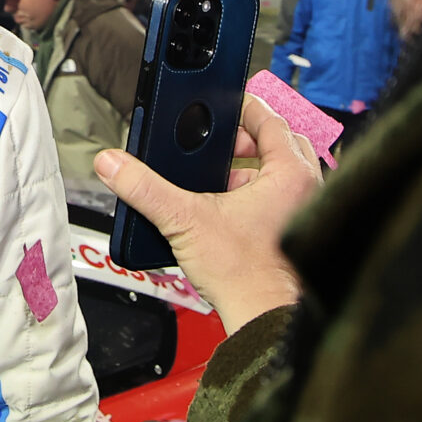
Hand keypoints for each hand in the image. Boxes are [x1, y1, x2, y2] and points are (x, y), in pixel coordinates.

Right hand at [93, 92, 320, 332]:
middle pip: (278, 145)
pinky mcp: (296, 234)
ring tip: (217, 180)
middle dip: (245, 142)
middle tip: (217, 145)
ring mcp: (305, 212)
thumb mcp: (184, 221)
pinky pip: (279, 200)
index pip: (271, 120)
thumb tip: (114, 164)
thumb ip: (144, 189)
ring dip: (249, 171)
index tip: (226, 103)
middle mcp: (307, 189)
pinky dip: (255, 197)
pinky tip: (227, 211)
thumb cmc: (246, 276)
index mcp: (290, 173)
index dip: (244, 107)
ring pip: (279, 174)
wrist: (262, 318)